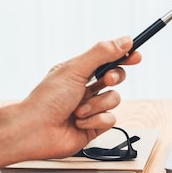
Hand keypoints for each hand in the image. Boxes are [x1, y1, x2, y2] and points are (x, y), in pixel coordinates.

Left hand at [0, 37, 141, 167]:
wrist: (35, 131)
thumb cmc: (46, 100)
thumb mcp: (75, 69)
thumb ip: (101, 54)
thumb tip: (124, 41)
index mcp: (78, 72)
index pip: (107, 60)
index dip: (123, 57)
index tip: (136, 55)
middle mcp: (85, 88)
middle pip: (116, 78)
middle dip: (113, 78)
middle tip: (105, 80)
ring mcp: (91, 108)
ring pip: (114, 100)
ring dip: (97, 104)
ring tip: (78, 110)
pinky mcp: (95, 126)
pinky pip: (110, 120)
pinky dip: (95, 120)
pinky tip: (79, 122)